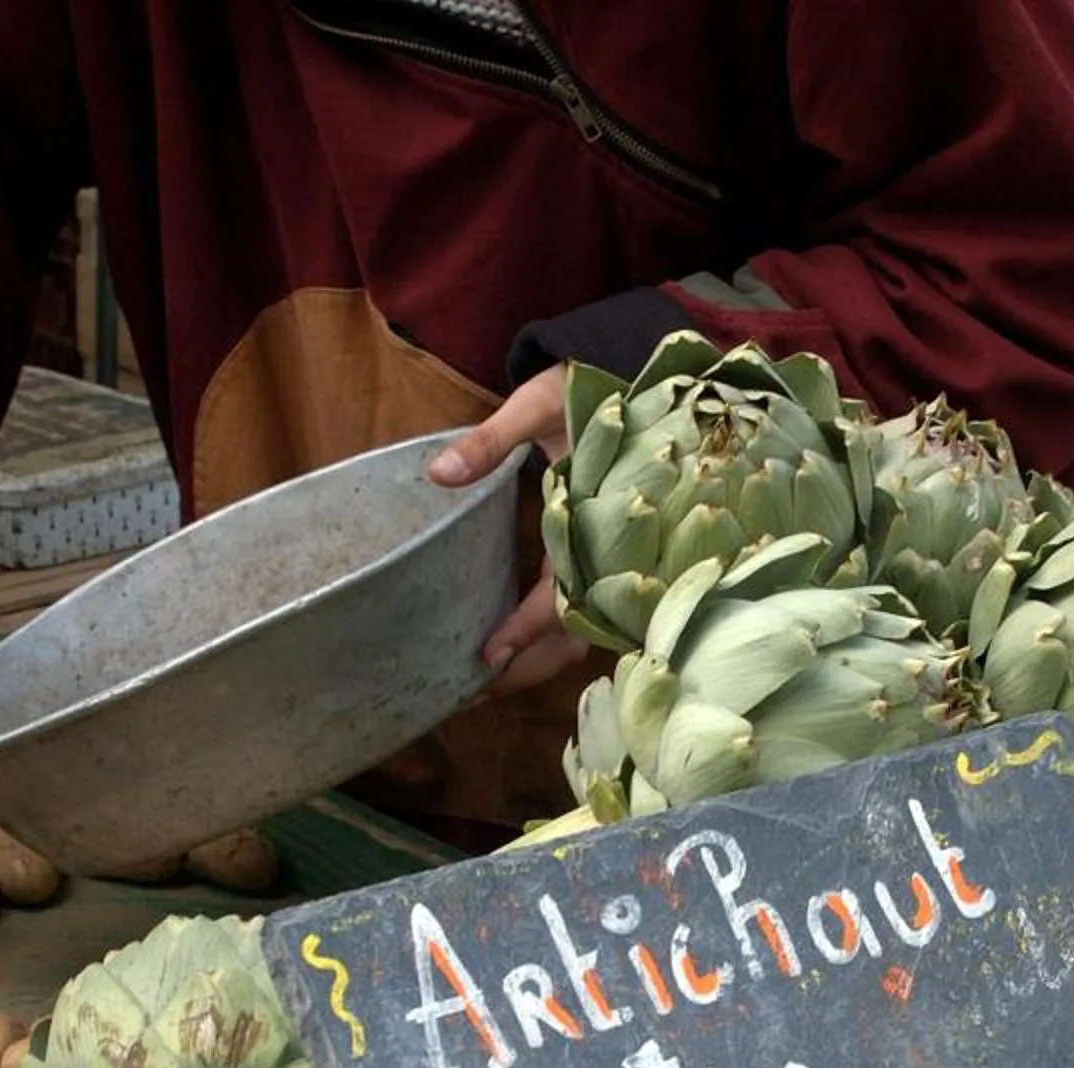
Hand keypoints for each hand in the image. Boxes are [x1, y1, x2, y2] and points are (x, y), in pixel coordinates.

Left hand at [428, 364, 587, 692]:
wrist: (634, 370)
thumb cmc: (589, 389)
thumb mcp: (539, 405)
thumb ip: (491, 441)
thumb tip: (439, 475)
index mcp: (597, 522)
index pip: (563, 596)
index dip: (526, 629)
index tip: (489, 656)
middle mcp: (609, 552)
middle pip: (574, 635)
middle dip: (529, 667)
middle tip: (477, 691)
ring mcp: (612, 559)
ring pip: (582, 631)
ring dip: (540, 659)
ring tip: (489, 680)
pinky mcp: (605, 557)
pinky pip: (582, 611)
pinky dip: (550, 635)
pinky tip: (514, 644)